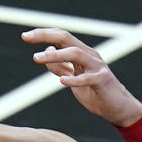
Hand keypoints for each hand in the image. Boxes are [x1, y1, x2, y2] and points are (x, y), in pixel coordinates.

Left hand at [22, 28, 141, 126]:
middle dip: (45, 35)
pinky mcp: (102, 80)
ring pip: (75, 53)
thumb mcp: (73, 79)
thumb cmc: (95, 92)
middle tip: (26, 37)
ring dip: (55, 55)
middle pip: (66, 38)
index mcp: (81, 53)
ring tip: (37, 58)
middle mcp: (89, 55)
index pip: (61, 37)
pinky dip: (74, 79)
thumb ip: (60, 66)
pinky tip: (62, 81)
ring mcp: (97, 67)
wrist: (116, 107)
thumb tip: (46, 52)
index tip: (25, 36)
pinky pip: (87, 78)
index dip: (43, 34)